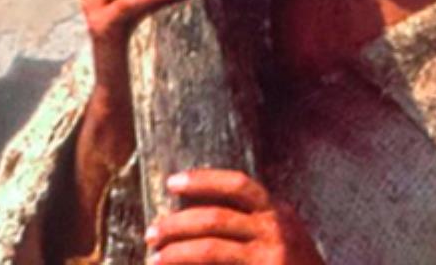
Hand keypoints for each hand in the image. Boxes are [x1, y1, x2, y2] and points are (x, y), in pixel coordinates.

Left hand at [148, 170, 323, 263]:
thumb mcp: (282, 236)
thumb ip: (254, 221)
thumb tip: (198, 213)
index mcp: (278, 211)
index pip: (238, 184)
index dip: (203, 180)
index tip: (173, 182)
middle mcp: (276, 228)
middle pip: (216, 217)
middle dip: (177, 224)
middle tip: (152, 232)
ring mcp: (270, 255)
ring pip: (210, 248)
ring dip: (176, 252)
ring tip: (155, 259)